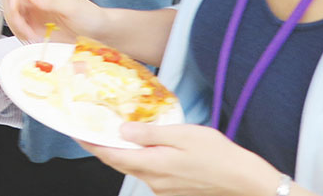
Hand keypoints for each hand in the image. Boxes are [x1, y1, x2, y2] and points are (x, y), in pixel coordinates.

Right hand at [5, 0, 104, 43]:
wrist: (99, 30)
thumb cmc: (91, 16)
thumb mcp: (73, 8)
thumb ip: (51, 1)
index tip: (14, 12)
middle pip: (12, 1)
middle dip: (13, 16)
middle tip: (24, 30)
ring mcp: (36, 12)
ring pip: (14, 15)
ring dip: (16, 27)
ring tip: (30, 37)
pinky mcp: (36, 24)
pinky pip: (21, 27)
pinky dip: (22, 34)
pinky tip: (32, 39)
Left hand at [83, 123, 282, 195]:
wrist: (246, 184)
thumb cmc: (219, 156)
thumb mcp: (183, 135)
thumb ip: (150, 134)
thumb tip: (122, 132)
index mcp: (153, 166)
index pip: (111, 156)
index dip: (91, 144)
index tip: (76, 133)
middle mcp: (154, 182)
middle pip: (120, 163)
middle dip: (104, 148)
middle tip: (91, 131)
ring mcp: (164, 190)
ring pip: (136, 169)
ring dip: (125, 154)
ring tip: (119, 135)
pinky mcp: (175, 192)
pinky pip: (151, 175)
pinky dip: (143, 161)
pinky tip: (149, 149)